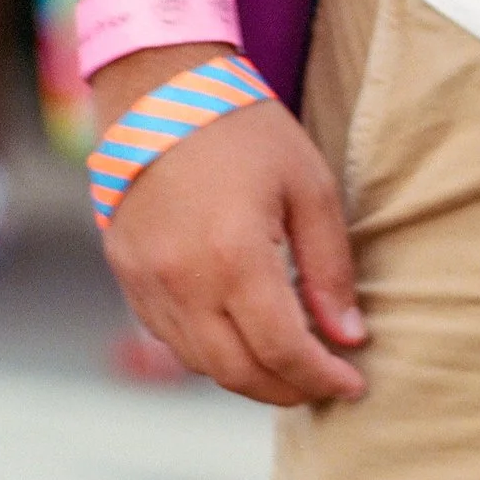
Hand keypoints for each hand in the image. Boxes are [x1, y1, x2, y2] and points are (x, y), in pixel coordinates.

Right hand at [93, 44, 368, 407]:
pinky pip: (167, 336)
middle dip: (286, 390)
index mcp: (234, 256)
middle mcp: (181, 279)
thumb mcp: (310, 189)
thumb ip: (330, 269)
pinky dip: (208, 351)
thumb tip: (348, 336)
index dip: (321, 378)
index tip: (353, 385)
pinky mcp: (126, 273)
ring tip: (289, 366)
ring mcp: (145, 280)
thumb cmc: (246, 131)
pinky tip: (241, 338)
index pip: (282, 349)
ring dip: (247, 376)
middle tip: (324, 385)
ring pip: (198, 362)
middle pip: (236, 371)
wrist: (160, 90)